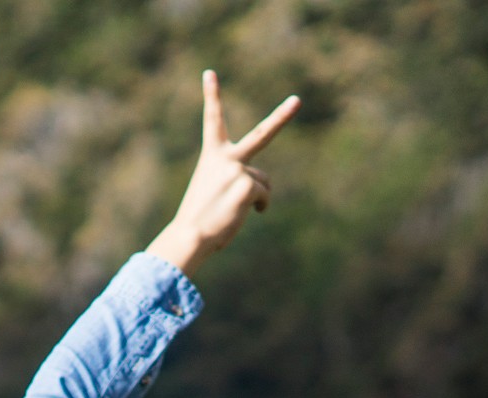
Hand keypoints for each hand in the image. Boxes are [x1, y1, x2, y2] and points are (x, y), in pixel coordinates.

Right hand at [148, 70, 299, 274]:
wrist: (189, 235)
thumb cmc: (199, 218)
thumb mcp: (214, 191)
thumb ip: (235, 180)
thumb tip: (261, 192)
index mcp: (211, 156)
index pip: (212, 120)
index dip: (211, 96)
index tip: (209, 73)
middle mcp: (226, 157)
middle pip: (263, 134)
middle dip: (282, 116)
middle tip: (298, 101)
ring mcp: (238, 169)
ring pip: (263, 181)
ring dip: (256, 196)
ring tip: (233, 209)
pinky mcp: (247, 185)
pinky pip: (264, 195)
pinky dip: (259, 206)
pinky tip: (245, 213)